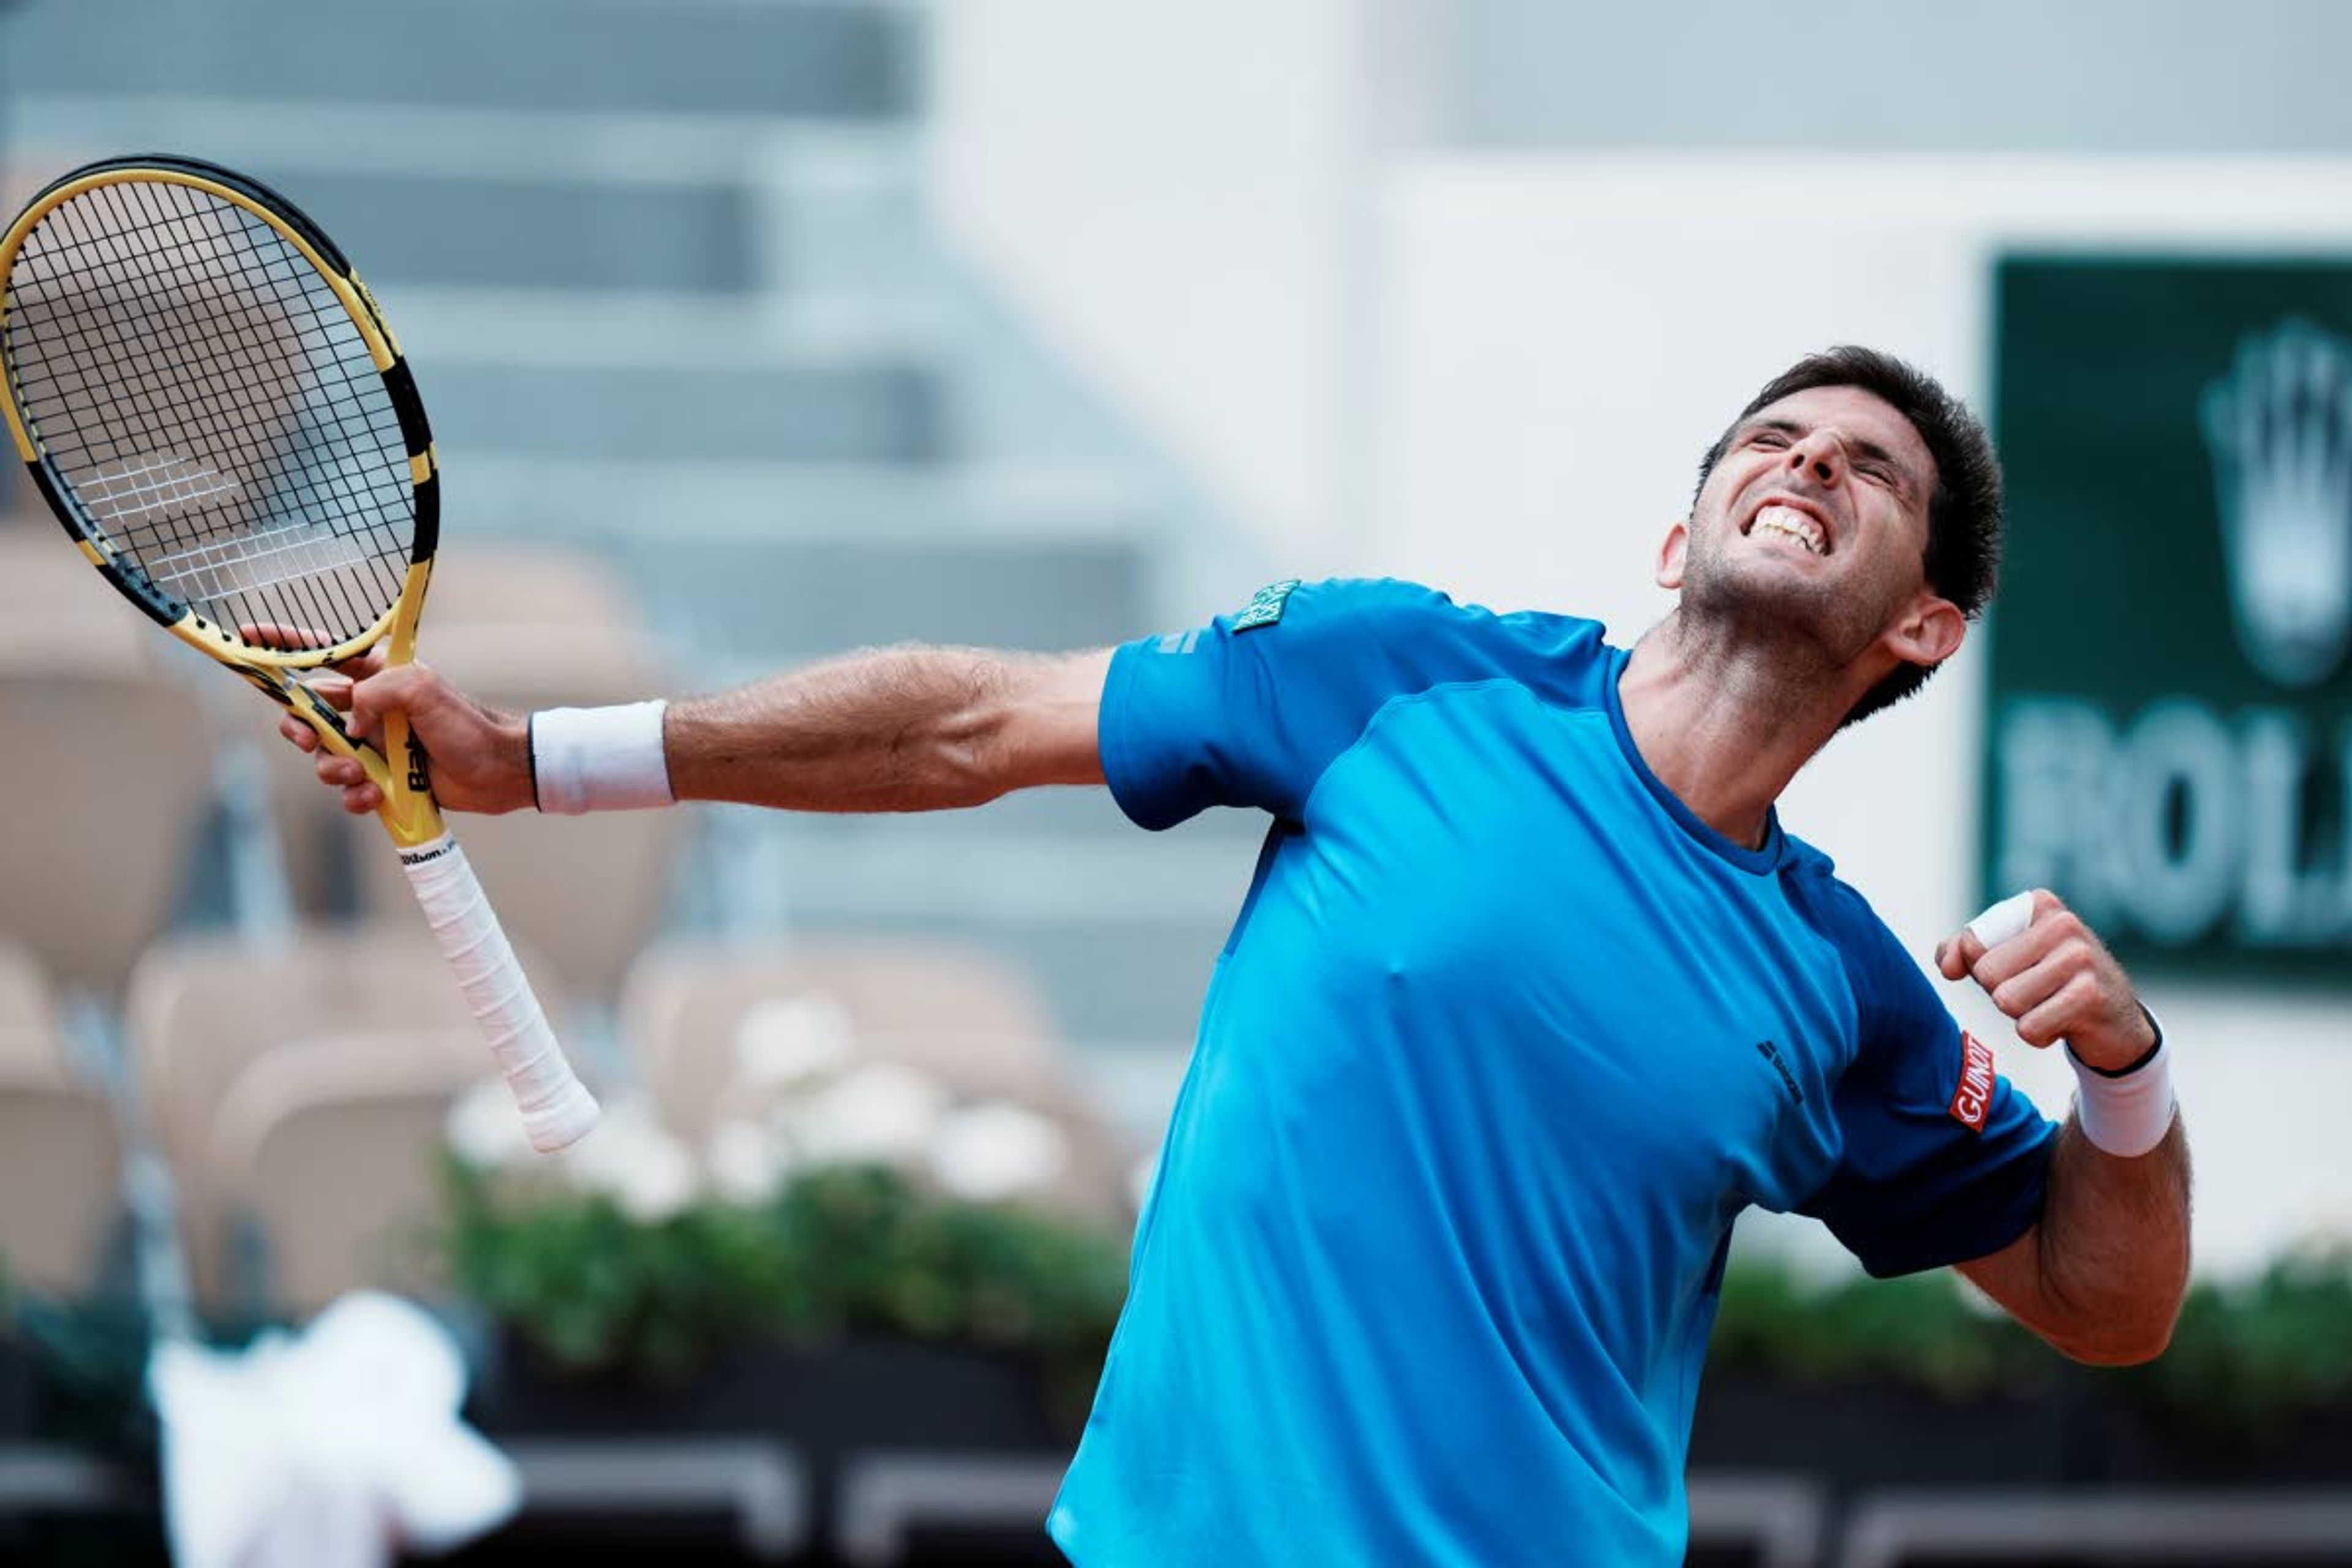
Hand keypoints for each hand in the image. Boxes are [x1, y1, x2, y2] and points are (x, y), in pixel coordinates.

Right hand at [248, 624, 531, 816]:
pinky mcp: (382, 780)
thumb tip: (348, 724)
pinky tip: (376, 797)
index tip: (248, 638)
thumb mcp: (423, 688)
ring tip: (361, 775)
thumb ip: (376, 691)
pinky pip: (347, 791)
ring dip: (332, 769)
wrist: (500, 772)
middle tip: (309, 737)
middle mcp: (369, 709)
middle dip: (298, 728)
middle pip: (306, 714)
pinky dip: (355, 797)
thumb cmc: (469, 724)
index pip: (321, 654)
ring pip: (322, 758)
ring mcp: (373, 747)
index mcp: (376, 676)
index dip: (283, 645)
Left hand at [1934, 889, 2155, 1071]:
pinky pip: (2028, 1028)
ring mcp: (2080, 958)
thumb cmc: (2048, 982)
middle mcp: (2062, 923)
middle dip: (2002, 992)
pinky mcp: (2090, 996)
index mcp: (2038, 904)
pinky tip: (2064, 1023)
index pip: (1972, 942)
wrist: (2115, 1020)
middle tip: (2037, 991)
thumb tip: (1947, 966)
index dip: (1981, 969)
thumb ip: (1962, 951)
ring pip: (2006, 1001)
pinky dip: (2038, 1035)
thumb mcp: (2006, 957)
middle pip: (1987, 973)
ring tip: (2050, 1005)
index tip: (2015, 971)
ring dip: (2021, 1015)